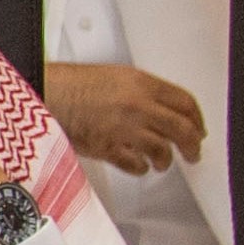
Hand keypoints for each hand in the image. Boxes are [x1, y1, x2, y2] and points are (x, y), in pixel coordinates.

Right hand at [41, 62, 205, 174]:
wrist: (45, 95)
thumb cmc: (72, 84)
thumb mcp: (115, 76)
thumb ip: (142, 91)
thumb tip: (162, 109)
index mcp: (141, 83)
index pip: (184, 102)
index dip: (196, 118)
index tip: (198, 128)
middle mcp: (138, 106)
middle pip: (181, 129)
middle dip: (192, 144)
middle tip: (193, 152)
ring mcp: (124, 129)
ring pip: (162, 150)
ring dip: (166, 159)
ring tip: (162, 162)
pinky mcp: (108, 149)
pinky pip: (136, 165)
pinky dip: (141, 168)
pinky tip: (140, 166)